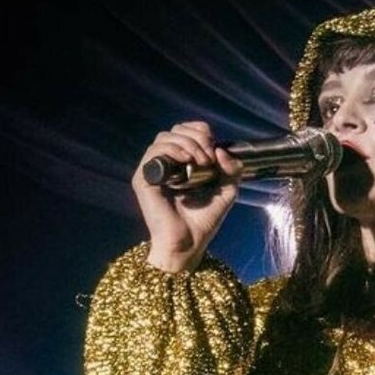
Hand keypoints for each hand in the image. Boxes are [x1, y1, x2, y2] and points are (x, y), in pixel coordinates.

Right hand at [131, 121, 243, 273]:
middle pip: (176, 130)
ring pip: (165, 137)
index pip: (186, 131)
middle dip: (196, 137)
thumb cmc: (203, 222)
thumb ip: (231, 170)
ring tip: (200, 160)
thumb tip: (223, 150)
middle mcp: (166, 163)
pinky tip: (186, 160)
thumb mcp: (226, 191)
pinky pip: (154, 152)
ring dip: (187, 143)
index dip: (201, 132)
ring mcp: (153, 170)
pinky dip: (172, 149)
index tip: (214, 149)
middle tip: (209, 157)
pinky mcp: (143, 178)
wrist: (188, 245)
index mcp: (181, 163)